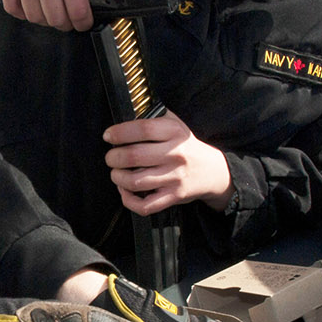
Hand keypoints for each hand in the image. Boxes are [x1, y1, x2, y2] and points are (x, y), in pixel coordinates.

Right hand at [0, 0, 94, 30]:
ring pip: (35, 17)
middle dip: (65, 24)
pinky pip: (13, 8)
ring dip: (44, 20)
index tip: (83, 24)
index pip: (78, 10)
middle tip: (66, 20)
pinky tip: (30, 6)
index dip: (83, 23)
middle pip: (56, 19)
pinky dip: (22, 13)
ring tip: (48, 13)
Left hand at [104, 113, 234, 213]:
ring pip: (135, 182)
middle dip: (113, 157)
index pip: (142, 129)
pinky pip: (145, 205)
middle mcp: (176, 155)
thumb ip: (154, 117)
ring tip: (116, 173)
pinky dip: (129, 200)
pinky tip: (125, 190)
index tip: (108, 136)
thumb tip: (125, 116)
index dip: (119, 132)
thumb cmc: (187, 147)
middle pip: (134, 156)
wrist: (213, 172)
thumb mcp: (177, 124)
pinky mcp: (174, 197)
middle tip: (110, 157)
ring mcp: (175, 178)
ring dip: (117, 178)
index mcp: (175, 132)